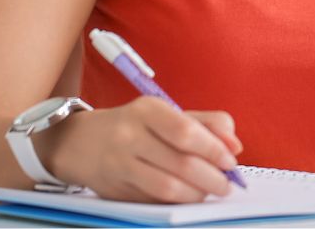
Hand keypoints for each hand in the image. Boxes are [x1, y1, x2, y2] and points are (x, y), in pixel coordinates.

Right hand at [35, 96, 244, 202]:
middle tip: (226, 184)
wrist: (79, 142)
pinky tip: (187, 196)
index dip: (214, 149)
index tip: (230, 161)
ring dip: (196, 194)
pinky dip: (177, 202)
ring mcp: (119, 165)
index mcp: (147, 111)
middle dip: (212, 178)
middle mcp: (129, 136)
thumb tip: (235, 145)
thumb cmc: (135, 126)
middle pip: (180, 163)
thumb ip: (207, 123)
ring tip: (209, 192)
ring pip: (167, 187)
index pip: (185, 132)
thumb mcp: (167, 114)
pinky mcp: (114, 191)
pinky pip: (154, 201)